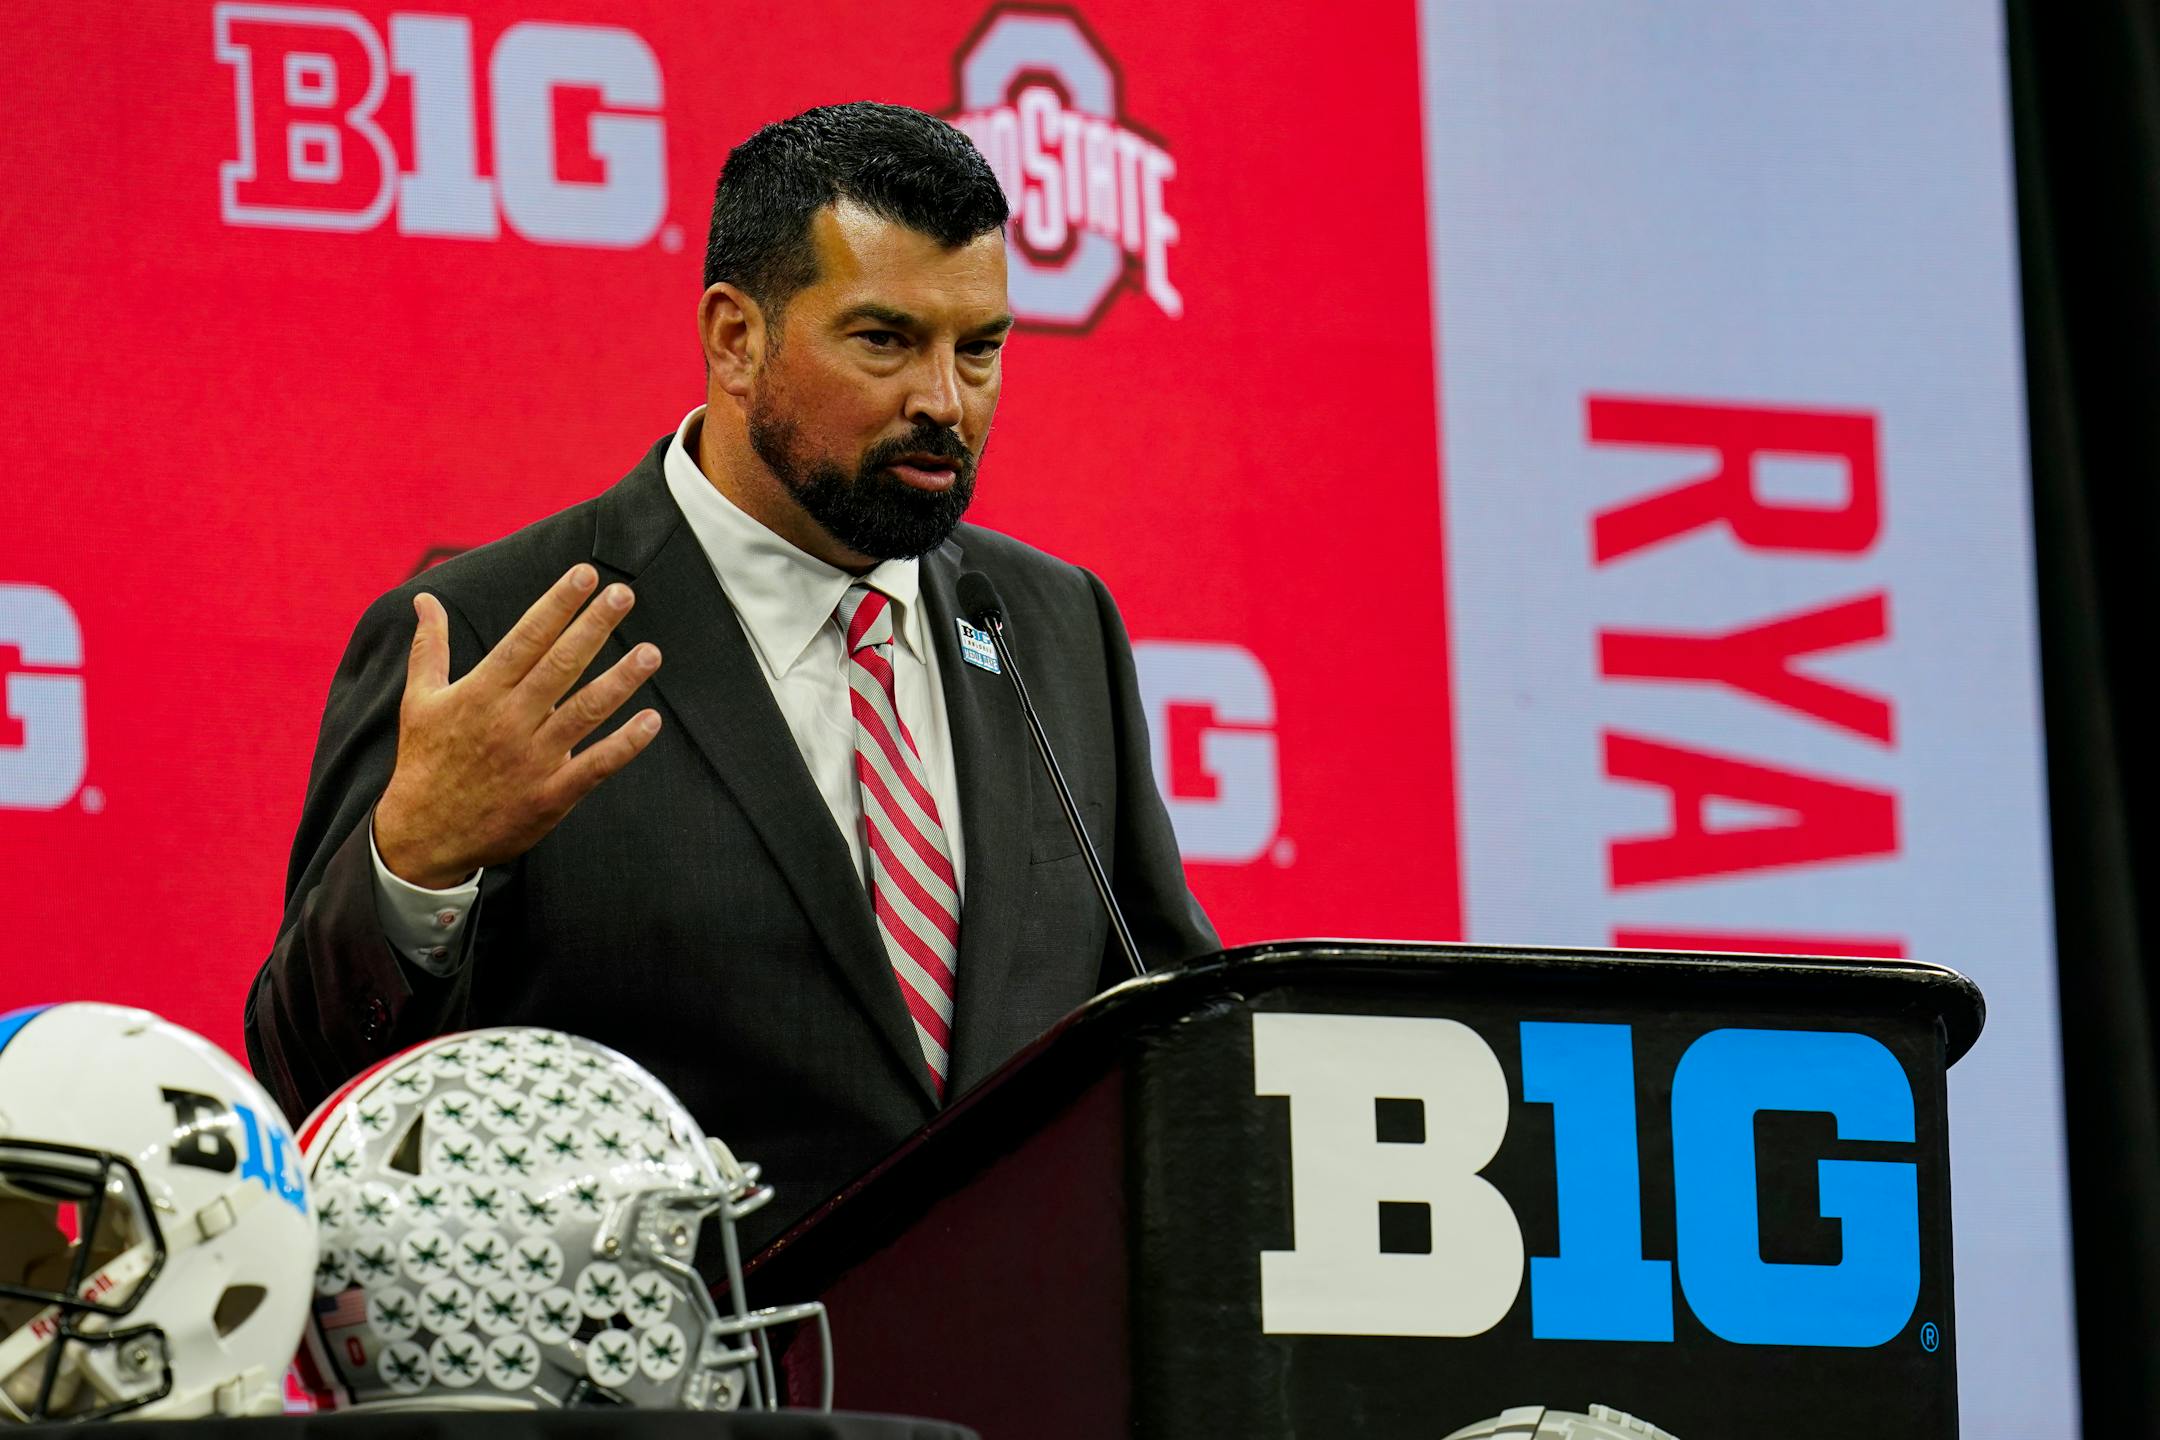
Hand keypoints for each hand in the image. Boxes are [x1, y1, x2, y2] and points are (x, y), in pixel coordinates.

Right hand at [373, 564, 662, 888]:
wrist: (421, 837)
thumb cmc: (425, 762)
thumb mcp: (418, 700)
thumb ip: (430, 646)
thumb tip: (425, 597)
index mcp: (480, 693)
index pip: (525, 638)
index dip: (557, 604)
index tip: (585, 574)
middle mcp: (509, 720)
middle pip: (559, 665)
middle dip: (593, 627)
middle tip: (624, 594)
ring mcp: (532, 759)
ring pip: (584, 711)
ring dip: (620, 681)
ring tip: (651, 653)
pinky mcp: (549, 796)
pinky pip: (594, 766)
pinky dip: (624, 745)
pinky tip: (651, 721)